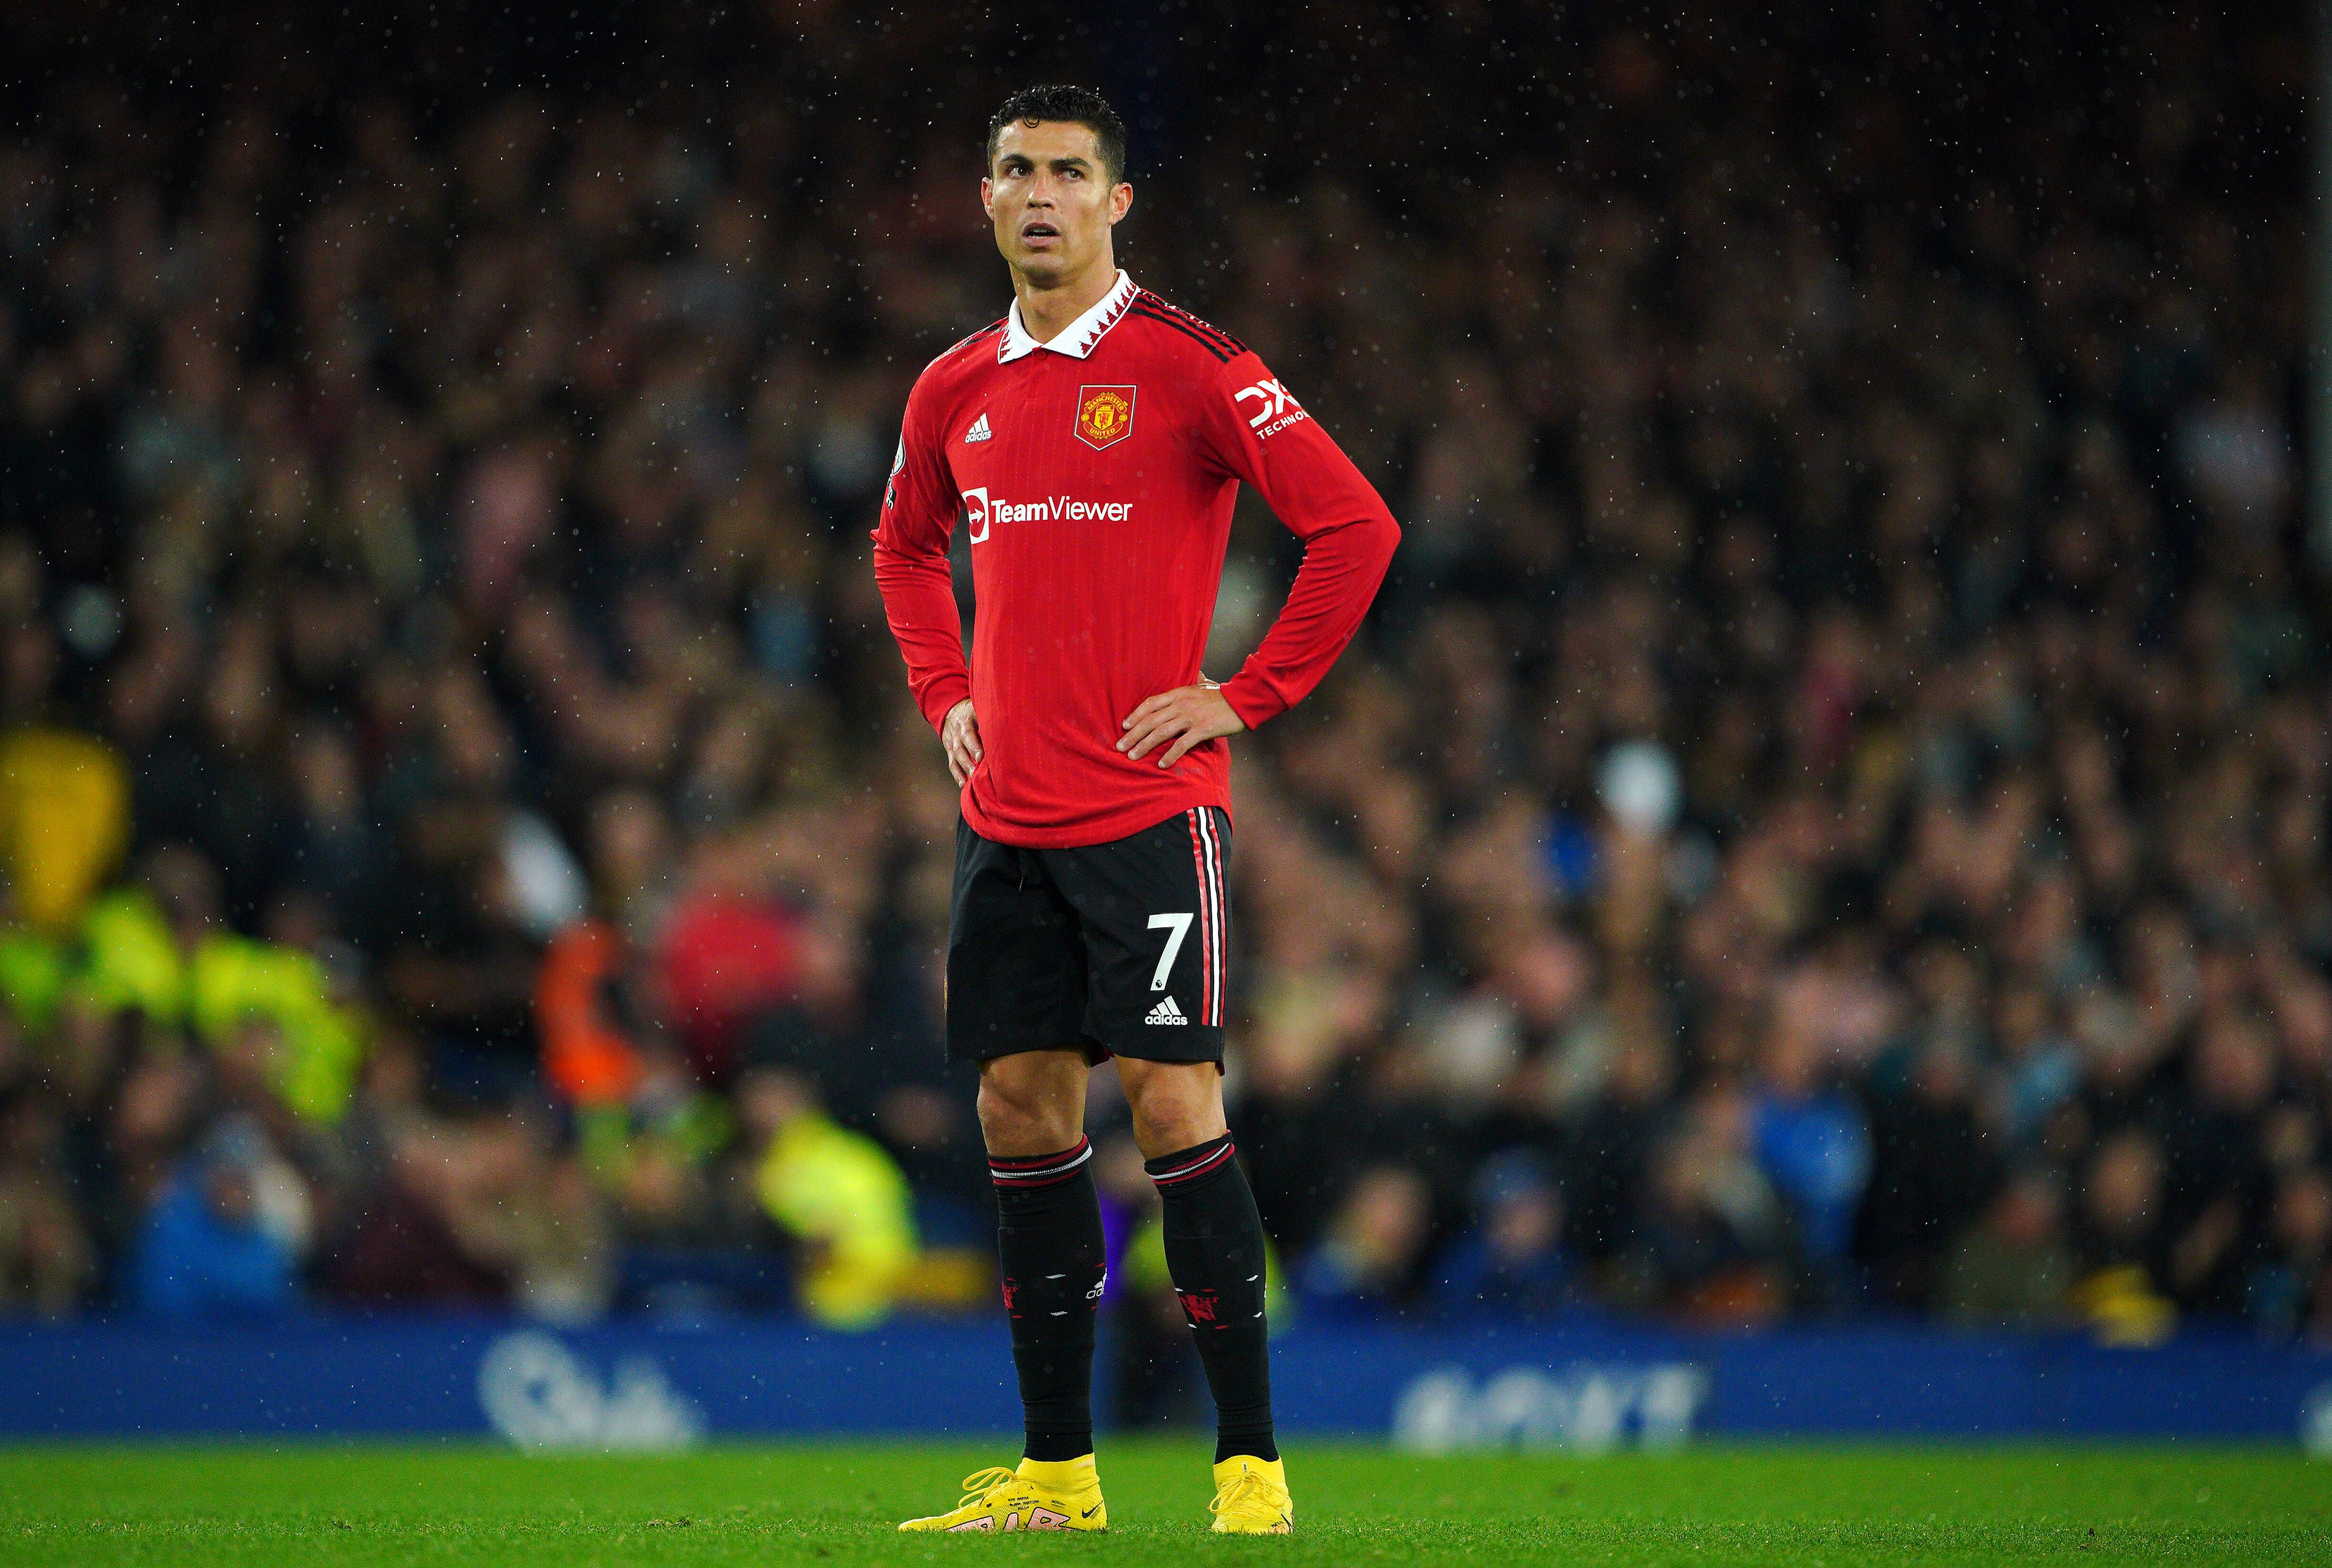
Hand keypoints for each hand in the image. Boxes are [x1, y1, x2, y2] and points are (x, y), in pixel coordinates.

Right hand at [942, 699, 982, 784]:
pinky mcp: (950, 751)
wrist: (952, 711)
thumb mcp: (979, 708)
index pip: (968, 734)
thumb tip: (1010, 723)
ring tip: (971, 780)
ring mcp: (952, 742)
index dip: (973, 746)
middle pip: (960, 748)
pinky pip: (951, 763)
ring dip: (963, 769)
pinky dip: (957, 774)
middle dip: (968, 761)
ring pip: (955, 757)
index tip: (980, 757)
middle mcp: (957, 732)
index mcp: (966, 721)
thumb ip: (989, 716)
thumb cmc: (973, 712)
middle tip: (976, 772)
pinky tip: (963, 784)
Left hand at [1118, 681, 1244, 767]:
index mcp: (1179, 693)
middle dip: (1133, 734)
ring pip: (1161, 732)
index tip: (1124, 725)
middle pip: (1151, 720)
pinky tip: (1161, 764)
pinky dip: (1170, 755)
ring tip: (1132, 756)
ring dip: (1144, 745)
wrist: (1243, 700)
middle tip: (1120, 747)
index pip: (1150, 703)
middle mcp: (1181, 704)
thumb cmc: (1223, 696)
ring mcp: (1191, 717)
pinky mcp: (1202, 729)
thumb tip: (1195, 674)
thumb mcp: (1204, 685)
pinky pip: (1182, 744)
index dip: (1135, 714)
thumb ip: (1194, 683)